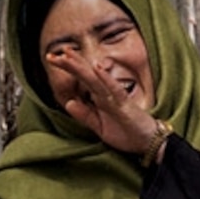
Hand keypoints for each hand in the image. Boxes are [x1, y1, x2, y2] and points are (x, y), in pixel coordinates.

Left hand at [51, 50, 166, 160]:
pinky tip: (97, 67)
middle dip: (69, 64)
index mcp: (99, 98)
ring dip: (82, 66)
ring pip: (95, 79)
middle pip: (85, 75)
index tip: (52, 58)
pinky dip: (106, 78)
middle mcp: (106, 94)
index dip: (68, 68)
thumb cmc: (126, 133)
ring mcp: (116, 98)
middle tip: (52, 54)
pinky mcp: (125, 105)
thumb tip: (68, 103)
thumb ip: (84, 115)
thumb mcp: (99, 126)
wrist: (147, 144)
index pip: (82, 79)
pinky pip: (114, 89)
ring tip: (69, 55)